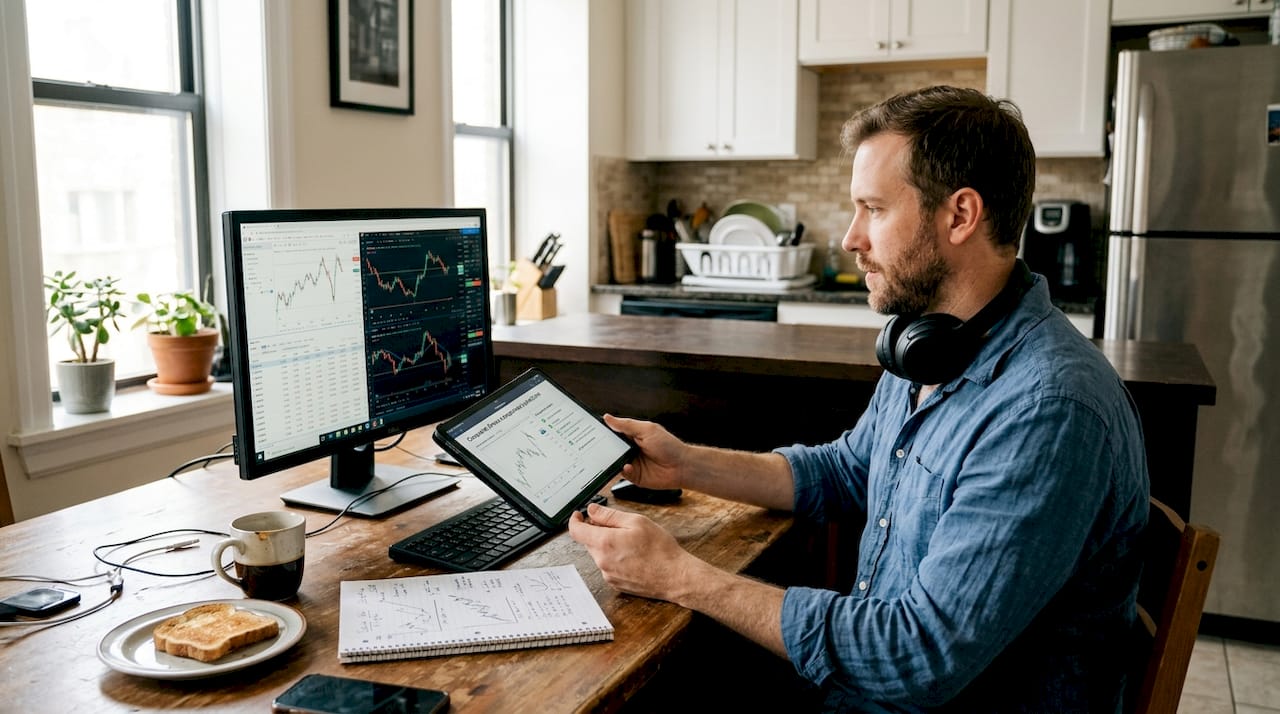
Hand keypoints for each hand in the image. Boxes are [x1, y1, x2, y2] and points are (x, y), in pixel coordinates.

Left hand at [568, 503, 697, 601]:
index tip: (579, 515)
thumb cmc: (660, 549)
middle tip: (617, 526)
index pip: (576, 531)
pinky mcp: (615, 584)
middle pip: (588, 542)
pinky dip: (614, 558)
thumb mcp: (637, 521)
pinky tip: (633, 555)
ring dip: (607, 545)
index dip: (575, 520)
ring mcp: (608, 575)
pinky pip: (608, 566)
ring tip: (631, 542)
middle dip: (597, 531)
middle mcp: (602, 561)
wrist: (675, 576)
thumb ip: (610, 515)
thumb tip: (592, 510)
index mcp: (605, 543)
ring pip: (599, 554)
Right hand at [604, 414, 685, 490]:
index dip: (604, 432)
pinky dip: (623, 470)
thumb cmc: (669, 446)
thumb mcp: (646, 430)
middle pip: (611, 448)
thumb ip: (626, 425)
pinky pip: (622, 473)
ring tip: (614, 456)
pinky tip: (628, 466)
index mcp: (633, 436)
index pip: (614, 433)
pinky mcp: (634, 476)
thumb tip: (608, 418)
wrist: (682, 467)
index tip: (593, 431)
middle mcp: (630, 449)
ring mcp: (631, 462)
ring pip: (614, 461)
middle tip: (596, 446)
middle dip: (604, 448)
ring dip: (612, 460)